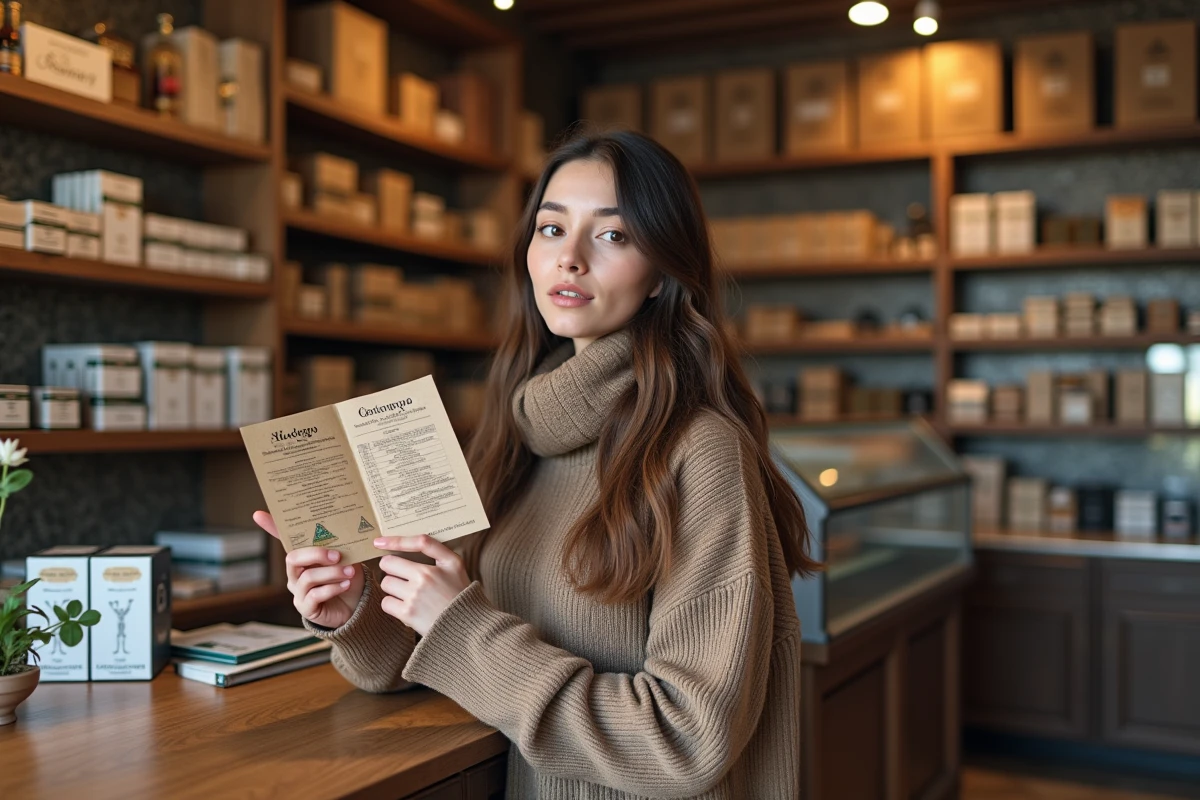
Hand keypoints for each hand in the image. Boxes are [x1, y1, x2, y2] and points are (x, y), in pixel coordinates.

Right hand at [253, 511, 365, 628]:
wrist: (357, 605)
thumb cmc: (348, 577)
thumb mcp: (347, 558)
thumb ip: (340, 546)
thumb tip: (343, 530)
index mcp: (303, 557)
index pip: (285, 540)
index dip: (271, 527)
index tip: (258, 514)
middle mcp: (295, 573)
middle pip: (293, 558)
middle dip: (316, 554)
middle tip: (337, 555)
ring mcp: (298, 591)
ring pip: (308, 577)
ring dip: (331, 573)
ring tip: (349, 571)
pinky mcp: (306, 608)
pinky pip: (315, 595)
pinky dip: (332, 588)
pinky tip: (345, 585)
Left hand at [374, 535, 469, 636]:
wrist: (465, 624)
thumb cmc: (459, 593)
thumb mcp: (455, 565)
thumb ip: (437, 549)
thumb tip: (411, 540)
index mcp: (436, 566)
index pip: (416, 544)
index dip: (394, 540)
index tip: (379, 542)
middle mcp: (424, 579)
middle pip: (389, 564)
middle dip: (391, 568)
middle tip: (400, 575)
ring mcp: (414, 597)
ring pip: (386, 583)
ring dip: (392, 587)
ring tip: (406, 592)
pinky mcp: (407, 614)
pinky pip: (386, 603)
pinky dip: (392, 604)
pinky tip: (404, 605)